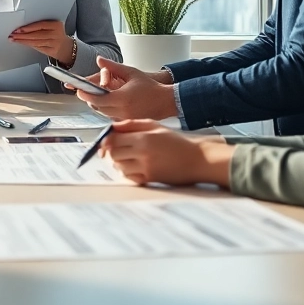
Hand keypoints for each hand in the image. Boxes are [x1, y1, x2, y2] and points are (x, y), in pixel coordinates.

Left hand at [9, 20, 72, 63]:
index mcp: (56, 25)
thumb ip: (41, 26)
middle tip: (13, 35)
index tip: (18, 29)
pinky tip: (23, 43)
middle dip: (23, 35)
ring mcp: (55, 43)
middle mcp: (56, 34)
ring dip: (23, 41)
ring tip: (14, 39)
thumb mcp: (52, 27)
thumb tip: (24, 27)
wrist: (67, 48)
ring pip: (36, 42)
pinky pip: (38, 47)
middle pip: (36, 35)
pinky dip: (29, 45)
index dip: (28, 28)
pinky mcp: (52, 51)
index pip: (40, 25)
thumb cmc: (56, 35)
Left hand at [73, 57, 177, 120]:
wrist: (167, 101)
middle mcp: (122, 111)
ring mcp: (125, 118)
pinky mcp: (128, 122)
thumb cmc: (150, 86)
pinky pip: (111, 117)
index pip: (97, 99)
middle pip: (97, 107)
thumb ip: (113, 66)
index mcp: (122, 98)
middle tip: (85, 91)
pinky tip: (108, 103)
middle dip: (90, 99)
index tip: (78, 90)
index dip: (85, 94)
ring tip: (97, 95)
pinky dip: (107, 110)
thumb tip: (99, 59)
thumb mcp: (131, 72)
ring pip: (103, 113)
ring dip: (98, 105)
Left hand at [101, 119, 233, 185]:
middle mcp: (143, 153)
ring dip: (119, 162)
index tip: (105, 141)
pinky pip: (129, 177)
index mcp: (143, 138)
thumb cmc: (177, 141)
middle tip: (116, 149)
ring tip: (127, 157)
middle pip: (113, 154)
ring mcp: (146, 168)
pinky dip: (127, 172)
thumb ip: (131, 125)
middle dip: (111, 151)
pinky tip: (134, 167)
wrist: (198, 159)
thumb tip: (111, 127)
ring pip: (119, 167)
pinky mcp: (150, 179)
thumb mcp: (154, 126)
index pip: (113, 140)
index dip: (105, 140)